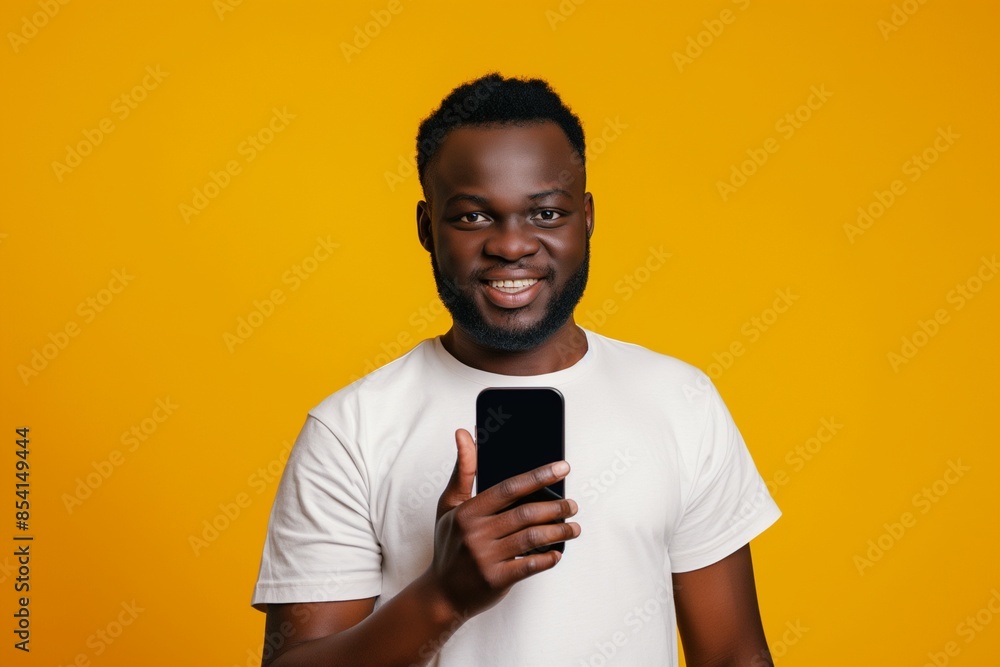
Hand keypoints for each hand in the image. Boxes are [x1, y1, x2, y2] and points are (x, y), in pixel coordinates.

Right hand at [428, 428, 579, 617]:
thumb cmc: (449, 543)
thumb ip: (463, 470)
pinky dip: (548, 558)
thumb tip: (464, 433)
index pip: (509, 488)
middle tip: (572, 504)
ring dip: (559, 531)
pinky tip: (558, 553)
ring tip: (573, 527)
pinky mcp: (495, 580)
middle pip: (525, 513)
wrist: (441, 593)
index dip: (539, 476)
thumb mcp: (450, 505)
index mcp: (467, 511)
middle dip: (555, 506)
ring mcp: (485, 558)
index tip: (562, 467)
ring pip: (532, 538)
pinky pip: (529, 566)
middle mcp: (476, 533)